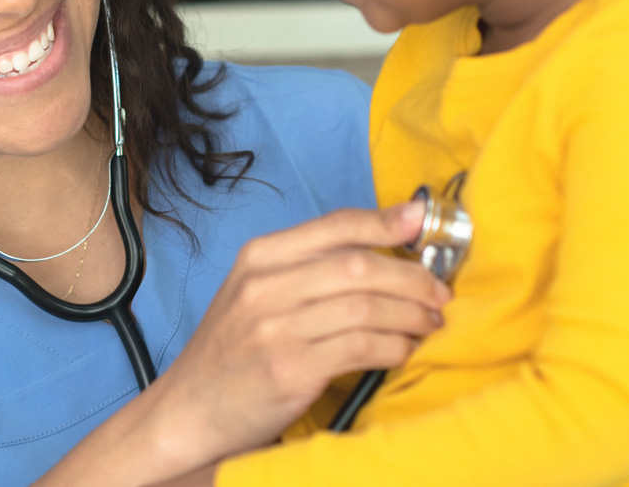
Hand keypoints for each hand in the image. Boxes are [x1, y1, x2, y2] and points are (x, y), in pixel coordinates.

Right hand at [140, 202, 449, 473]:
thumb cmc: (232, 349)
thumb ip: (308, 267)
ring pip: (366, 306)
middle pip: (359, 265)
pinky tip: (404, 351)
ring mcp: (275, 327)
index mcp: (259, 257)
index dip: (385, 222)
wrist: (189, 408)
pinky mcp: (290, 369)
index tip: (423, 222)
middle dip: (411, 277)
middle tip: (439, 292)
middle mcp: (264, 285)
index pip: (334, 226)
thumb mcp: (255, 292)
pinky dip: (394, 347)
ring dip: (411, 314)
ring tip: (430, 323)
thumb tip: (380, 244)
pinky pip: (362, 347)